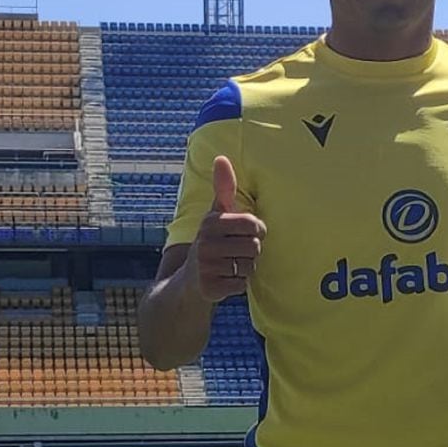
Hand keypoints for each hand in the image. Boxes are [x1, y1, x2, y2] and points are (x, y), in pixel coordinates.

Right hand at [186, 156, 266, 302]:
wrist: (189, 280)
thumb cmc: (212, 242)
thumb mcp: (215, 215)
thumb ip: (223, 188)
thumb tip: (221, 157)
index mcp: (211, 222)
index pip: (253, 224)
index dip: (258, 231)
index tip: (249, 233)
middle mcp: (205, 243)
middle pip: (254, 247)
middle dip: (250, 252)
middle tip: (236, 252)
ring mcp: (205, 267)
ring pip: (248, 267)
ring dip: (244, 269)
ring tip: (229, 265)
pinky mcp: (209, 288)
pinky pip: (241, 285)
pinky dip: (237, 284)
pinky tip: (225, 279)